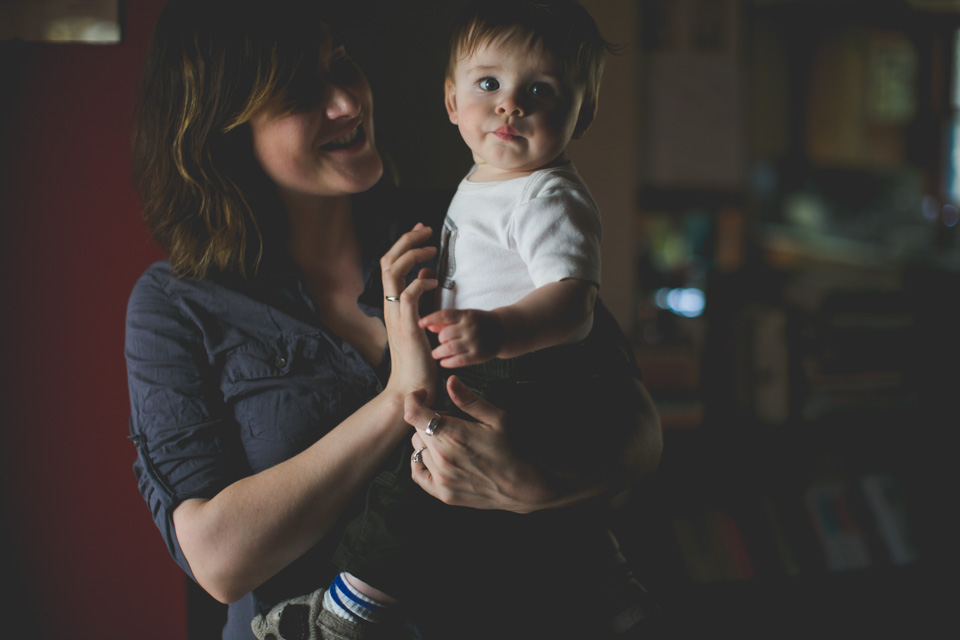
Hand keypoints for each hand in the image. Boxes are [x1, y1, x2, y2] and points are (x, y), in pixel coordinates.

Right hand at [381, 224, 437, 403]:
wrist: (411, 386)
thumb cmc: (418, 357)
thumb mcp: (419, 318)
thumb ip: (419, 296)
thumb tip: (424, 274)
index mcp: (392, 303)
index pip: (390, 263)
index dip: (404, 243)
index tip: (420, 231)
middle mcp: (389, 305)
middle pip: (388, 260)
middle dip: (406, 240)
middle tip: (425, 228)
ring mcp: (396, 314)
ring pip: (394, 271)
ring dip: (412, 255)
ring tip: (432, 250)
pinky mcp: (407, 326)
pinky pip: (409, 295)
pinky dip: (421, 283)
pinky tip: (435, 281)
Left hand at [406, 377, 555, 512]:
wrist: (527, 485)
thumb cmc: (516, 448)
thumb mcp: (497, 418)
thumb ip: (469, 400)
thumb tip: (449, 381)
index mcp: (453, 435)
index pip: (413, 414)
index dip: (414, 399)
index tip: (423, 395)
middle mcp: (442, 458)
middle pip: (416, 429)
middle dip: (429, 419)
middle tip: (452, 420)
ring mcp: (442, 479)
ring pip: (417, 449)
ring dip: (428, 440)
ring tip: (451, 439)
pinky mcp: (444, 494)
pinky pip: (417, 473)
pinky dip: (421, 461)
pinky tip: (437, 456)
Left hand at [418, 308, 503, 367]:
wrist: (503, 331)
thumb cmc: (478, 322)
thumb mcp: (464, 317)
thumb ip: (445, 321)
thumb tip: (427, 325)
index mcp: (467, 315)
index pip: (445, 315)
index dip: (431, 318)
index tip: (420, 323)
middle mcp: (471, 328)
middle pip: (445, 334)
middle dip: (439, 339)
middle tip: (439, 342)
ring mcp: (475, 342)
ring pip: (449, 348)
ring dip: (439, 352)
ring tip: (436, 354)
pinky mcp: (478, 355)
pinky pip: (458, 360)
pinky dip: (448, 362)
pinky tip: (443, 362)